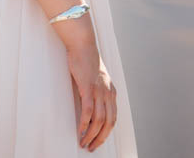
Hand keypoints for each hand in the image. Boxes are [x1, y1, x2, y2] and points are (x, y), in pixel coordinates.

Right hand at [58, 18, 117, 150]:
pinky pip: (88, 110)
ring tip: (84, 142)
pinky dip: (85, 123)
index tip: (98, 141)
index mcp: (111, 92)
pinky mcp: (88, 87)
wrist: (83, 45)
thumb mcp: (96, 80)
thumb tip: (91, 110)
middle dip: (100, 138)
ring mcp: (99, 90)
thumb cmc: (87, 62)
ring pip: (99, 119)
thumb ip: (97, 93)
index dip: (106, 132)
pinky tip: (80, 131)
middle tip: (91, 147)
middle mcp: (108, 93)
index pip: (113, 118)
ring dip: (91, 134)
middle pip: (108, 122)